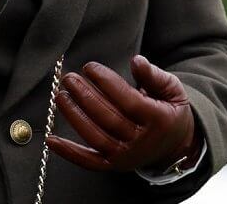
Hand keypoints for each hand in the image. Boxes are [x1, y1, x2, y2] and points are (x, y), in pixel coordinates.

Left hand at [46, 55, 199, 173]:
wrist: (175, 146)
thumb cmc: (170, 111)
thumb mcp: (172, 90)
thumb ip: (154, 76)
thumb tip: (136, 61)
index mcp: (158, 119)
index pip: (128, 100)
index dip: (107, 83)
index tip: (90, 67)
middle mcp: (141, 141)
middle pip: (108, 118)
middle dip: (86, 96)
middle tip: (69, 78)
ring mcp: (126, 156)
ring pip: (95, 137)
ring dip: (74, 116)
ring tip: (61, 96)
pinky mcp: (113, 165)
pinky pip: (88, 161)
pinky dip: (69, 152)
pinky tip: (52, 139)